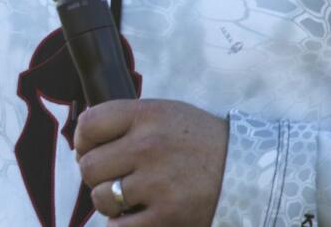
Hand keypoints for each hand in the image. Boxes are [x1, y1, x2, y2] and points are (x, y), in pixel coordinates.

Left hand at [74, 98, 227, 225]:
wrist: (248, 169)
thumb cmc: (198, 142)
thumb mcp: (165, 114)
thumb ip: (126, 122)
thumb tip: (82, 145)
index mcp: (146, 115)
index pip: (89, 124)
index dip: (83, 140)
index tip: (91, 149)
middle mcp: (148, 145)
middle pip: (89, 165)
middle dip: (96, 175)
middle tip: (113, 176)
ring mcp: (157, 182)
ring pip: (101, 198)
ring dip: (109, 202)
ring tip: (128, 197)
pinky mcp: (167, 215)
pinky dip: (121, 225)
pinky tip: (134, 216)